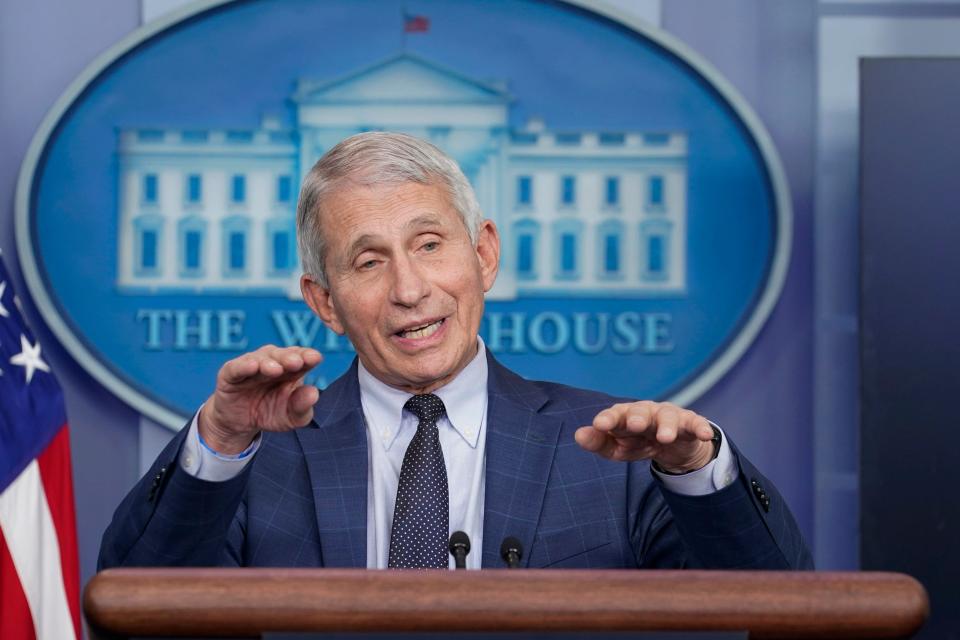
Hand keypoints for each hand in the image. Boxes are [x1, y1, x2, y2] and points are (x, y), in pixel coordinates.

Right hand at [199, 345, 322, 454]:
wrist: (239, 423)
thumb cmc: (270, 413)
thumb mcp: (290, 417)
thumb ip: (302, 407)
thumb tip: (314, 393)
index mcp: (292, 370)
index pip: (302, 358)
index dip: (308, 356)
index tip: (315, 358)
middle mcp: (273, 362)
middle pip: (283, 355)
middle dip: (290, 357)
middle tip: (297, 362)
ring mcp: (251, 364)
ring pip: (261, 358)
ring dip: (268, 362)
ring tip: (276, 369)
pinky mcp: (230, 373)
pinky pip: (237, 367)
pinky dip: (244, 366)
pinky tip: (252, 366)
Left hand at [575, 401, 715, 472]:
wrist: (672, 446)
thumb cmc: (638, 442)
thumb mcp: (618, 448)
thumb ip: (599, 442)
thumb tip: (579, 435)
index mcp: (626, 416)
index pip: (615, 415)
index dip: (608, 419)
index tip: (599, 425)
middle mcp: (647, 412)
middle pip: (641, 411)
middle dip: (637, 417)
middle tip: (634, 425)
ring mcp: (669, 416)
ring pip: (668, 416)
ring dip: (667, 425)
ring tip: (665, 437)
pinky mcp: (690, 424)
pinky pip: (696, 424)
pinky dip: (700, 427)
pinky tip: (705, 433)